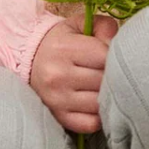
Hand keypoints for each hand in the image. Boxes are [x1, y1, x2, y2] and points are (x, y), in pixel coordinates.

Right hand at [30, 13, 118, 132]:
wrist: (30, 60)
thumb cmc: (62, 42)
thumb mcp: (80, 25)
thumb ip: (104, 27)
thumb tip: (119, 44)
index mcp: (64, 49)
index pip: (105, 57)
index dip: (116, 57)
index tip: (114, 56)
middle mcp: (58, 76)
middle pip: (103, 81)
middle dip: (113, 76)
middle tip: (113, 72)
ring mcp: (57, 100)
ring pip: (99, 103)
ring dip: (108, 96)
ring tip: (105, 86)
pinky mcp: (59, 117)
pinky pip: (90, 123)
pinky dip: (99, 115)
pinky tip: (97, 103)